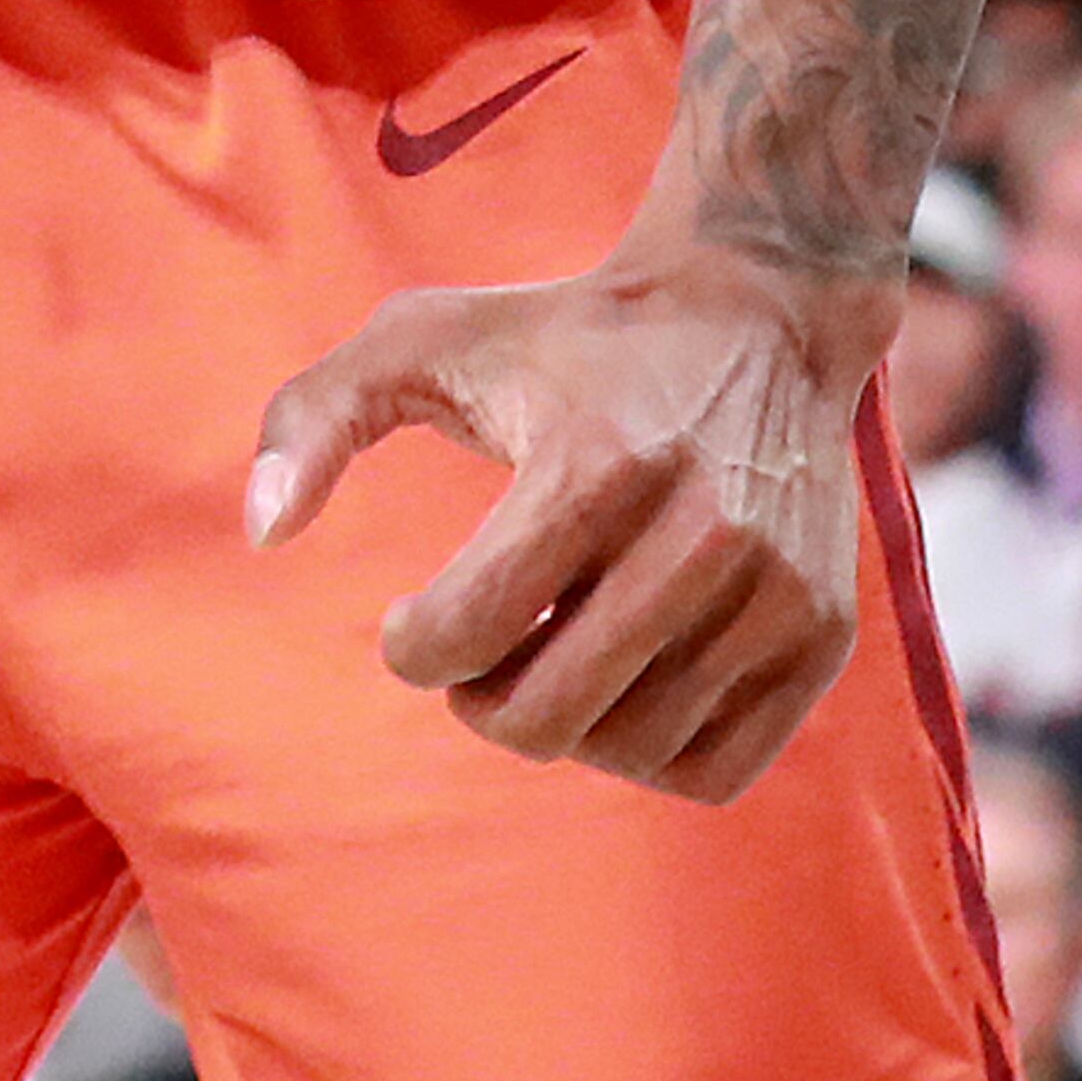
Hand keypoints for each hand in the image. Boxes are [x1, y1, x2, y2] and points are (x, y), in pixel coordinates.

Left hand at [247, 240, 880, 804]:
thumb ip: (315, 416)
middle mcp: (700, 533)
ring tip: (550, 650)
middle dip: (481, 699)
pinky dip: (649, 754)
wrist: (757, 310)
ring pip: (628, 750)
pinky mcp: (823, 631)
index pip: (468, 633)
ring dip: (566, 721)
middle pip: (546, 714)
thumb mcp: (426, 338)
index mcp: (594, 463)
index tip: (413, 623)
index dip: (413, 648)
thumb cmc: (567, 335)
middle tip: (475, 653)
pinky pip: (716, 770)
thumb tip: (258, 530)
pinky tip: (622, 683)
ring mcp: (774, 589)